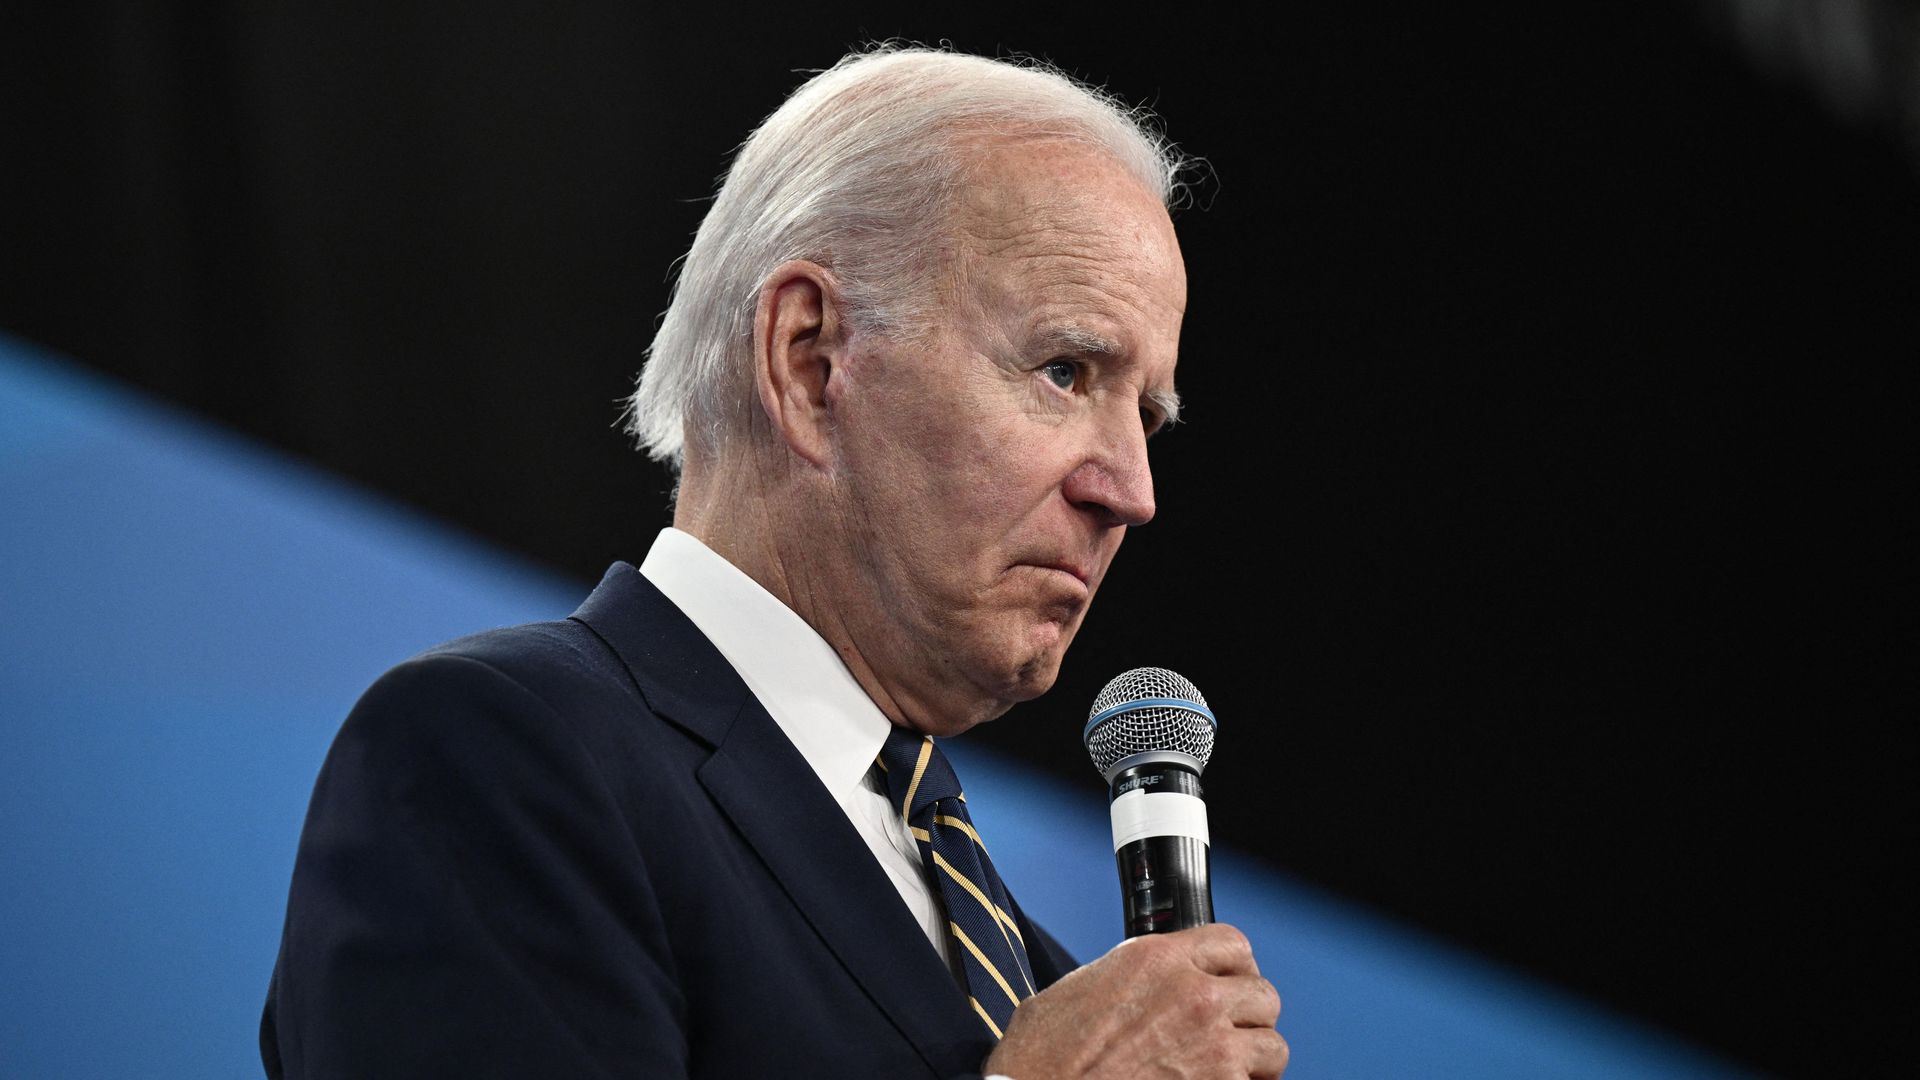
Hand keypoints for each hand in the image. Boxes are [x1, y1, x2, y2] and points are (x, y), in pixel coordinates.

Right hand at [983, 923, 1286, 1077]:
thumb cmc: (1044, 1056)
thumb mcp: (1080, 989)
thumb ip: (1127, 977)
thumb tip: (1138, 989)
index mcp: (1156, 958)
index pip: (1232, 942)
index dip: (1234, 965)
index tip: (1229, 981)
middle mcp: (1193, 994)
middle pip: (1262, 993)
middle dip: (1250, 1014)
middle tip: (1232, 1029)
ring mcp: (1213, 1046)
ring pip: (1273, 1045)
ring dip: (1255, 1058)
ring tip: (1233, 1067)